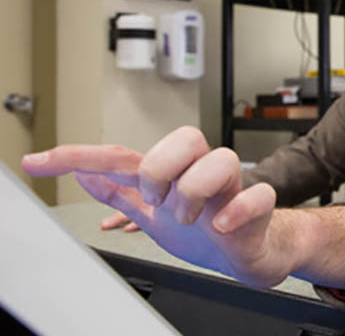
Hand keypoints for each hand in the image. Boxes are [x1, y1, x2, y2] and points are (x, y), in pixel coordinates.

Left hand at [22, 126, 290, 287]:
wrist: (249, 253)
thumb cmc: (207, 228)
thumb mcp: (153, 213)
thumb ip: (121, 194)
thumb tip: (84, 174)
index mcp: (175, 172)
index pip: (125, 155)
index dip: (80, 156)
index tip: (39, 162)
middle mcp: (203, 172)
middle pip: (186, 138)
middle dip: (159, 168)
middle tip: (155, 200)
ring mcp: (232, 188)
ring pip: (221, 160)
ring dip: (193, 191)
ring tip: (188, 218)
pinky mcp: (258, 208)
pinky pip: (257, 197)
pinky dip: (235, 211)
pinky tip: (219, 226)